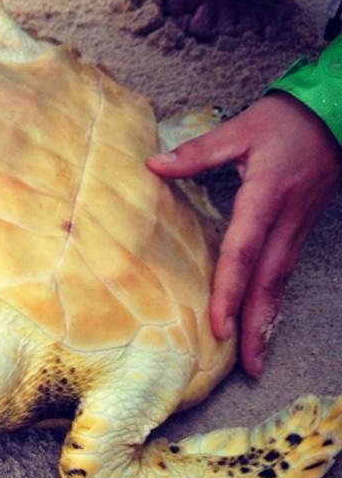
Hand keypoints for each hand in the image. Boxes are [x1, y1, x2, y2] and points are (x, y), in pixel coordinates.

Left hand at [147, 92, 341, 375]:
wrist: (336, 112)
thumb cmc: (285, 121)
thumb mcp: (239, 129)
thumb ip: (197, 152)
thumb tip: (154, 165)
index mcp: (266, 198)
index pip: (243, 252)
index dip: (230, 289)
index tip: (219, 324)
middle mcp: (285, 220)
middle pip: (268, 281)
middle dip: (256, 324)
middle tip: (245, 365)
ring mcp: (297, 227)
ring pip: (280, 281)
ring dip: (268, 320)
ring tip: (256, 358)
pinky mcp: (301, 228)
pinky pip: (285, 271)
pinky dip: (274, 300)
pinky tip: (265, 321)